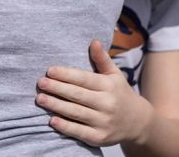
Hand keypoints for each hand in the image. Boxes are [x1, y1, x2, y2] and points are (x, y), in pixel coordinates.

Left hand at [36, 39, 152, 146]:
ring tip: (40, 98)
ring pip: (75, 112)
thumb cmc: (120, 94)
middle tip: (40, 83)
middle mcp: (107, 104)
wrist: (138, 123)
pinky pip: (79, 131)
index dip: (66, 75)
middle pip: (77, 95)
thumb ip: (102, 59)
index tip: (49, 70)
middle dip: (57, 88)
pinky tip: (52, 120)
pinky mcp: (99, 138)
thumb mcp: (115, 75)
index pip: (84, 79)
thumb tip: (94, 41)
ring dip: (56, 106)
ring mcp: (103, 122)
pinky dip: (65, 126)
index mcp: (109, 86)